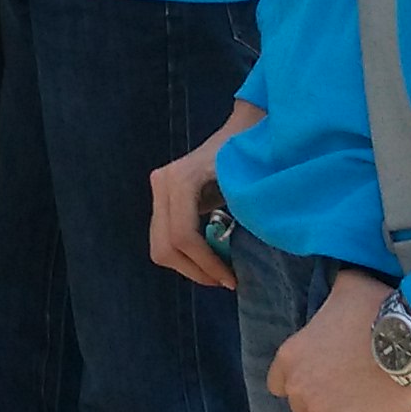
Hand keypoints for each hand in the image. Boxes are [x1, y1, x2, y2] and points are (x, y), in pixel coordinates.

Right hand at [149, 102, 264, 290]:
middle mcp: (162, 184)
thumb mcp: (248, 185)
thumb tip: (235, 257)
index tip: (233, 281)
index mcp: (180, 180)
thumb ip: (239, 216)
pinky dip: (187, 256)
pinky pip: (166, 238)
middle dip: (196, 271)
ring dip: (190, 267)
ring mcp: (159, 190)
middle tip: (226, 282)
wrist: (244, 129)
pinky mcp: (164, 199)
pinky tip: (211, 257)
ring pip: (161, 247)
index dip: (207, 264)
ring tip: (220, 273)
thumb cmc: (251, 155)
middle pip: (165, 247)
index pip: (183, 236)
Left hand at [268, 266, 410, 411]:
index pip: (278, 382)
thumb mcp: (346, 288)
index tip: (322, 377)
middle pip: (302, 406)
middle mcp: (297, 388)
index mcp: (290, 356)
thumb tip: (338, 290)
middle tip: (349, 388)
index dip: (301, 380)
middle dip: (321, 399)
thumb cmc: (378, 310)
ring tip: (365, 402)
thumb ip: (332, 299)